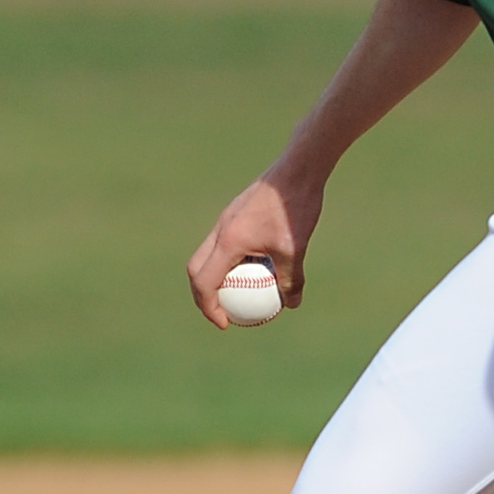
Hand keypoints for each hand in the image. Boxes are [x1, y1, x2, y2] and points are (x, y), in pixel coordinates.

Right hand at [187, 167, 325, 329]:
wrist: (297, 169)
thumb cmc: (296, 208)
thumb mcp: (295, 248)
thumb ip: (291, 279)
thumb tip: (292, 304)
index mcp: (228, 241)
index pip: (204, 282)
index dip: (209, 308)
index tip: (225, 324)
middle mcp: (220, 230)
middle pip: (196, 269)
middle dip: (202, 295)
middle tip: (221, 313)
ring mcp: (225, 220)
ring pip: (207, 255)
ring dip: (214, 277)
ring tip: (235, 295)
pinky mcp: (235, 214)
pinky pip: (222, 244)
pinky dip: (229, 261)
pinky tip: (254, 268)